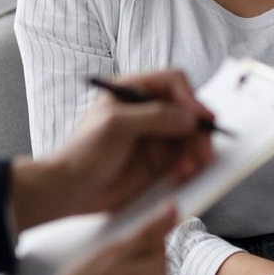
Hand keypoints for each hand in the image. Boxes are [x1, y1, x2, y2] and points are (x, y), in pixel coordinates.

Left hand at [12, 70, 214, 230]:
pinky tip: (180, 176)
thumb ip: (155, 117)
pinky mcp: (159, 157)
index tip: (200, 120)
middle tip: (204, 151)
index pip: (173, 83)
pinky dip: (189, 165)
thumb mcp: (116, 126)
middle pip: (188, 110)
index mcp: (134, 91)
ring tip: (190, 169)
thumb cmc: (83, 154)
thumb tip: (189, 119)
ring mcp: (155, 134)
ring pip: (191, 135)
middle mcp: (148, 109)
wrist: (69, 191)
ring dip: (196, 151)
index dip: (190, 99)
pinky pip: (185, 156)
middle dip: (199, 131)